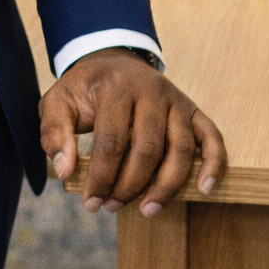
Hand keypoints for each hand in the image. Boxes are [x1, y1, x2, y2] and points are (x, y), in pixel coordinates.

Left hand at [40, 48, 225, 216]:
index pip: (111, 141)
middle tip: (111, 206)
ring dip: (166, 186)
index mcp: (116, 87)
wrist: (112, 58)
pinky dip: (213, 164)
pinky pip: (211, 137)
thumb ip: (54, 133)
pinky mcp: (193, 110)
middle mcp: (151, 91)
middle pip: (148, 149)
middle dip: (130, 186)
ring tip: (147, 210)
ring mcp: (176, 100)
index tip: (91, 202)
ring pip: (180, 149)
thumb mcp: (57, 102)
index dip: (101, 177)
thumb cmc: (85, 88)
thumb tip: (65, 171)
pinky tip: (204, 189)